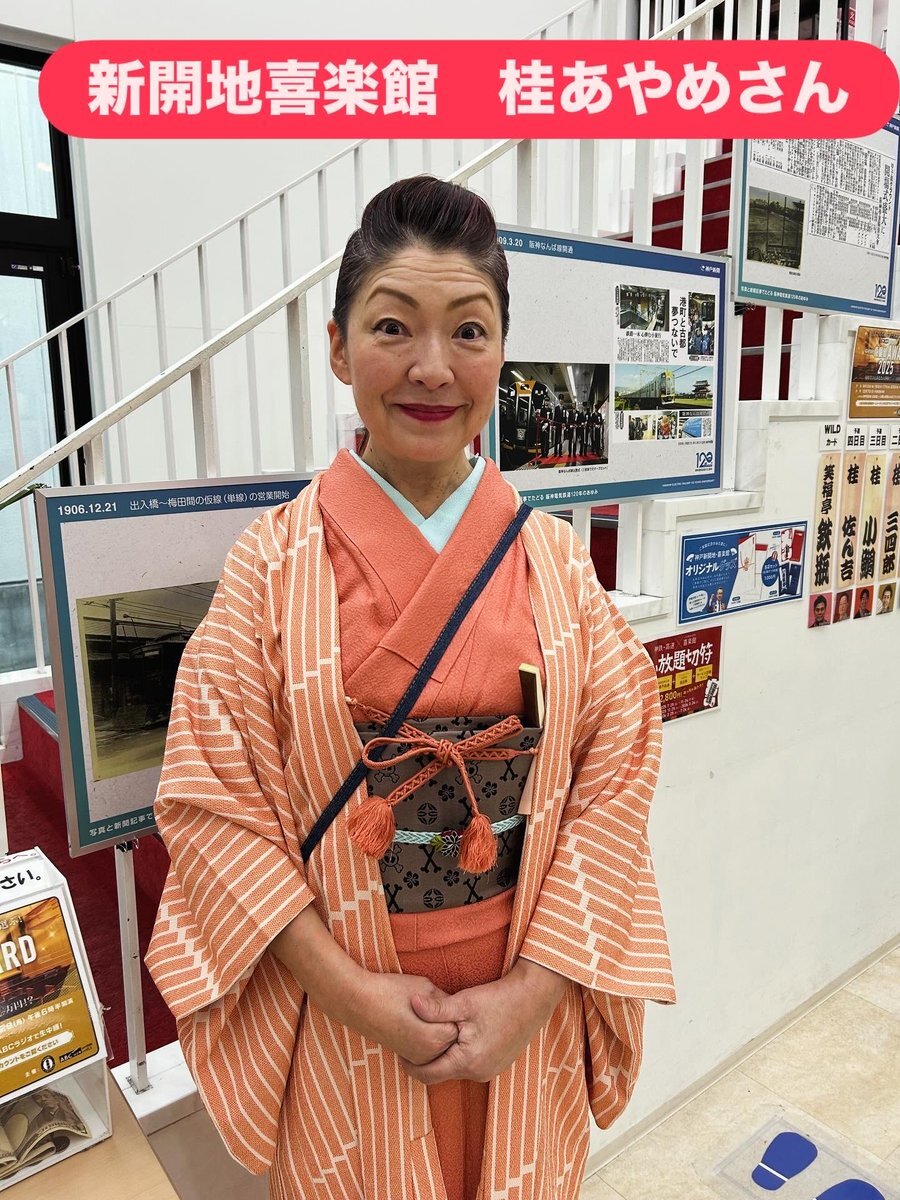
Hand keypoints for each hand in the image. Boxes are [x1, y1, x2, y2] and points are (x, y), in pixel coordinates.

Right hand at [346, 971, 459, 1065]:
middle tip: (436, 1007)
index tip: (445, 1000)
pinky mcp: (407, 1057)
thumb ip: (445, 1002)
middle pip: (452, 1038)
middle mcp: (430, 1054)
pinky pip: (428, 1050)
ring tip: (424, 1014)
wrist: (359, 1003)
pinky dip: (428, 1038)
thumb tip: (456, 1008)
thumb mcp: (426, 988)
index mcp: (438, 1036)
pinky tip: (417, 1023)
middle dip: (448, 1023)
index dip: (454, 1010)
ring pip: (441, 1046)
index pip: (460, 1024)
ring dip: (438, 1032)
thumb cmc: (392, 991)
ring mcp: (417, 1058)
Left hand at [398, 959, 566, 1083]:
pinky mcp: (498, 1064)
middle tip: (413, 1038)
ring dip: (444, 1055)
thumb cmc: (499, 999)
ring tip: (433, 1034)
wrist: (533, 997)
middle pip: (441, 1073)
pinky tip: (456, 1034)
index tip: (399, 1050)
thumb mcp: (464, 1001)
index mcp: (467, 1062)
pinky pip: (470, 1064)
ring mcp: (490, 1071)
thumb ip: (436, 1008)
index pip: (427, 1075)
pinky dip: (459, 1053)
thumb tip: (411, 1004)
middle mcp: (479, 1074)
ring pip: (456, 1068)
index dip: (410, 1064)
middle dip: (426, 1058)